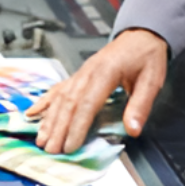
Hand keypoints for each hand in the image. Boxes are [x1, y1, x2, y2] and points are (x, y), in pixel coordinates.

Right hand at [27, 28, 167, 153]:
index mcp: (106, 72)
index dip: (77, 126)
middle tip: (51, 151)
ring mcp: (81, 72)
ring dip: (49, 120)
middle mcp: (88, 71)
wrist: (141, 34)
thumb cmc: (147, 56)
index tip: (70, 146)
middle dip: (59, 128)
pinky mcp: (79, 74)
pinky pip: (58, 89)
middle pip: (69, 103)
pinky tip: (32, 113)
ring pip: (60, 97)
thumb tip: (133, 130)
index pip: (88, 103)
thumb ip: (141, 105)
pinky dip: (44, 102)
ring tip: (41, 140)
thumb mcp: (152, 80)